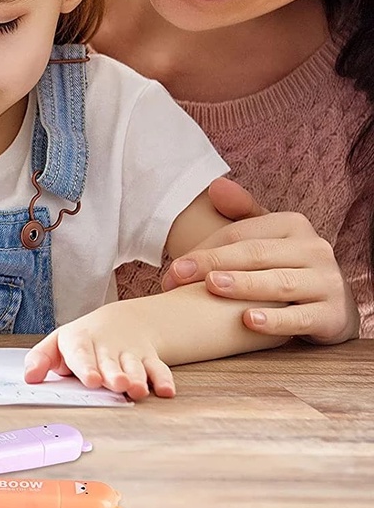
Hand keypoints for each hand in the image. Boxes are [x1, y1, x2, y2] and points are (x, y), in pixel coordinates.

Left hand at [23, 303, 174, 399]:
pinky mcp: (148, 359)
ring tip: (137, 390)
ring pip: (135, 366)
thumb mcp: (57, 345)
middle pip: (111, 362)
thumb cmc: (80, 342)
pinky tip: (166, 391)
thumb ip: (41, 360)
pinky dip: (164, 379)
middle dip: (114, 374)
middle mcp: (106, 347)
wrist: (118, 324)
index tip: (91, 380)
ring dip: (139, 378)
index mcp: (80, 342)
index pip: (81, 353)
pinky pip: (159, 368)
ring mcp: (129, 353)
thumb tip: (28, 378)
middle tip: (117, 384)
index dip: (87, 366)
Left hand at [160, 177, 358, 344]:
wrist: (332, 307)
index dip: (204, 250)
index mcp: (294, 225)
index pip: (240, 234)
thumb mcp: (267, 238)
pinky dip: (276, 320)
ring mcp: (327, 282)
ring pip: (278, 283)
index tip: (173, 270)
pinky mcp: (334, 315)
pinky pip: (301, 318)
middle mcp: (315, 249)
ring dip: (243, 285)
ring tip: (213, 287)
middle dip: (212, 264)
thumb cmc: (286, 268)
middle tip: (177, 277)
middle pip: (255, 254)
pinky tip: (248, 321)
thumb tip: (215, 186)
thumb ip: (241, 213)